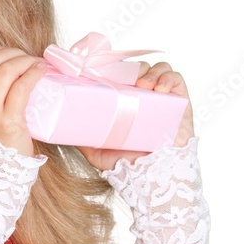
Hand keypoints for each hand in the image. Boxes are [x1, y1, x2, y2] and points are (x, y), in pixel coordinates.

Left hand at [76, 61, 194, 171]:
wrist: (152, 177)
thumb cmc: (127, 165)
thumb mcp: (97, 150)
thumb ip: (82, 138)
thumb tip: (62, 128)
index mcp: (126, 101)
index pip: (121, 73)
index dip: (115, 66)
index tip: (104, 70)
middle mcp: (144, 96)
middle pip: (139, 68)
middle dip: (133, 68)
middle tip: (127, 80)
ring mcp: (163, 97)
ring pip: (158, 69)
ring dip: (150, 72)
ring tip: (144, 86)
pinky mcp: (181, 101)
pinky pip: (176, 79)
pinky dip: (168, 79)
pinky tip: (161, 89)